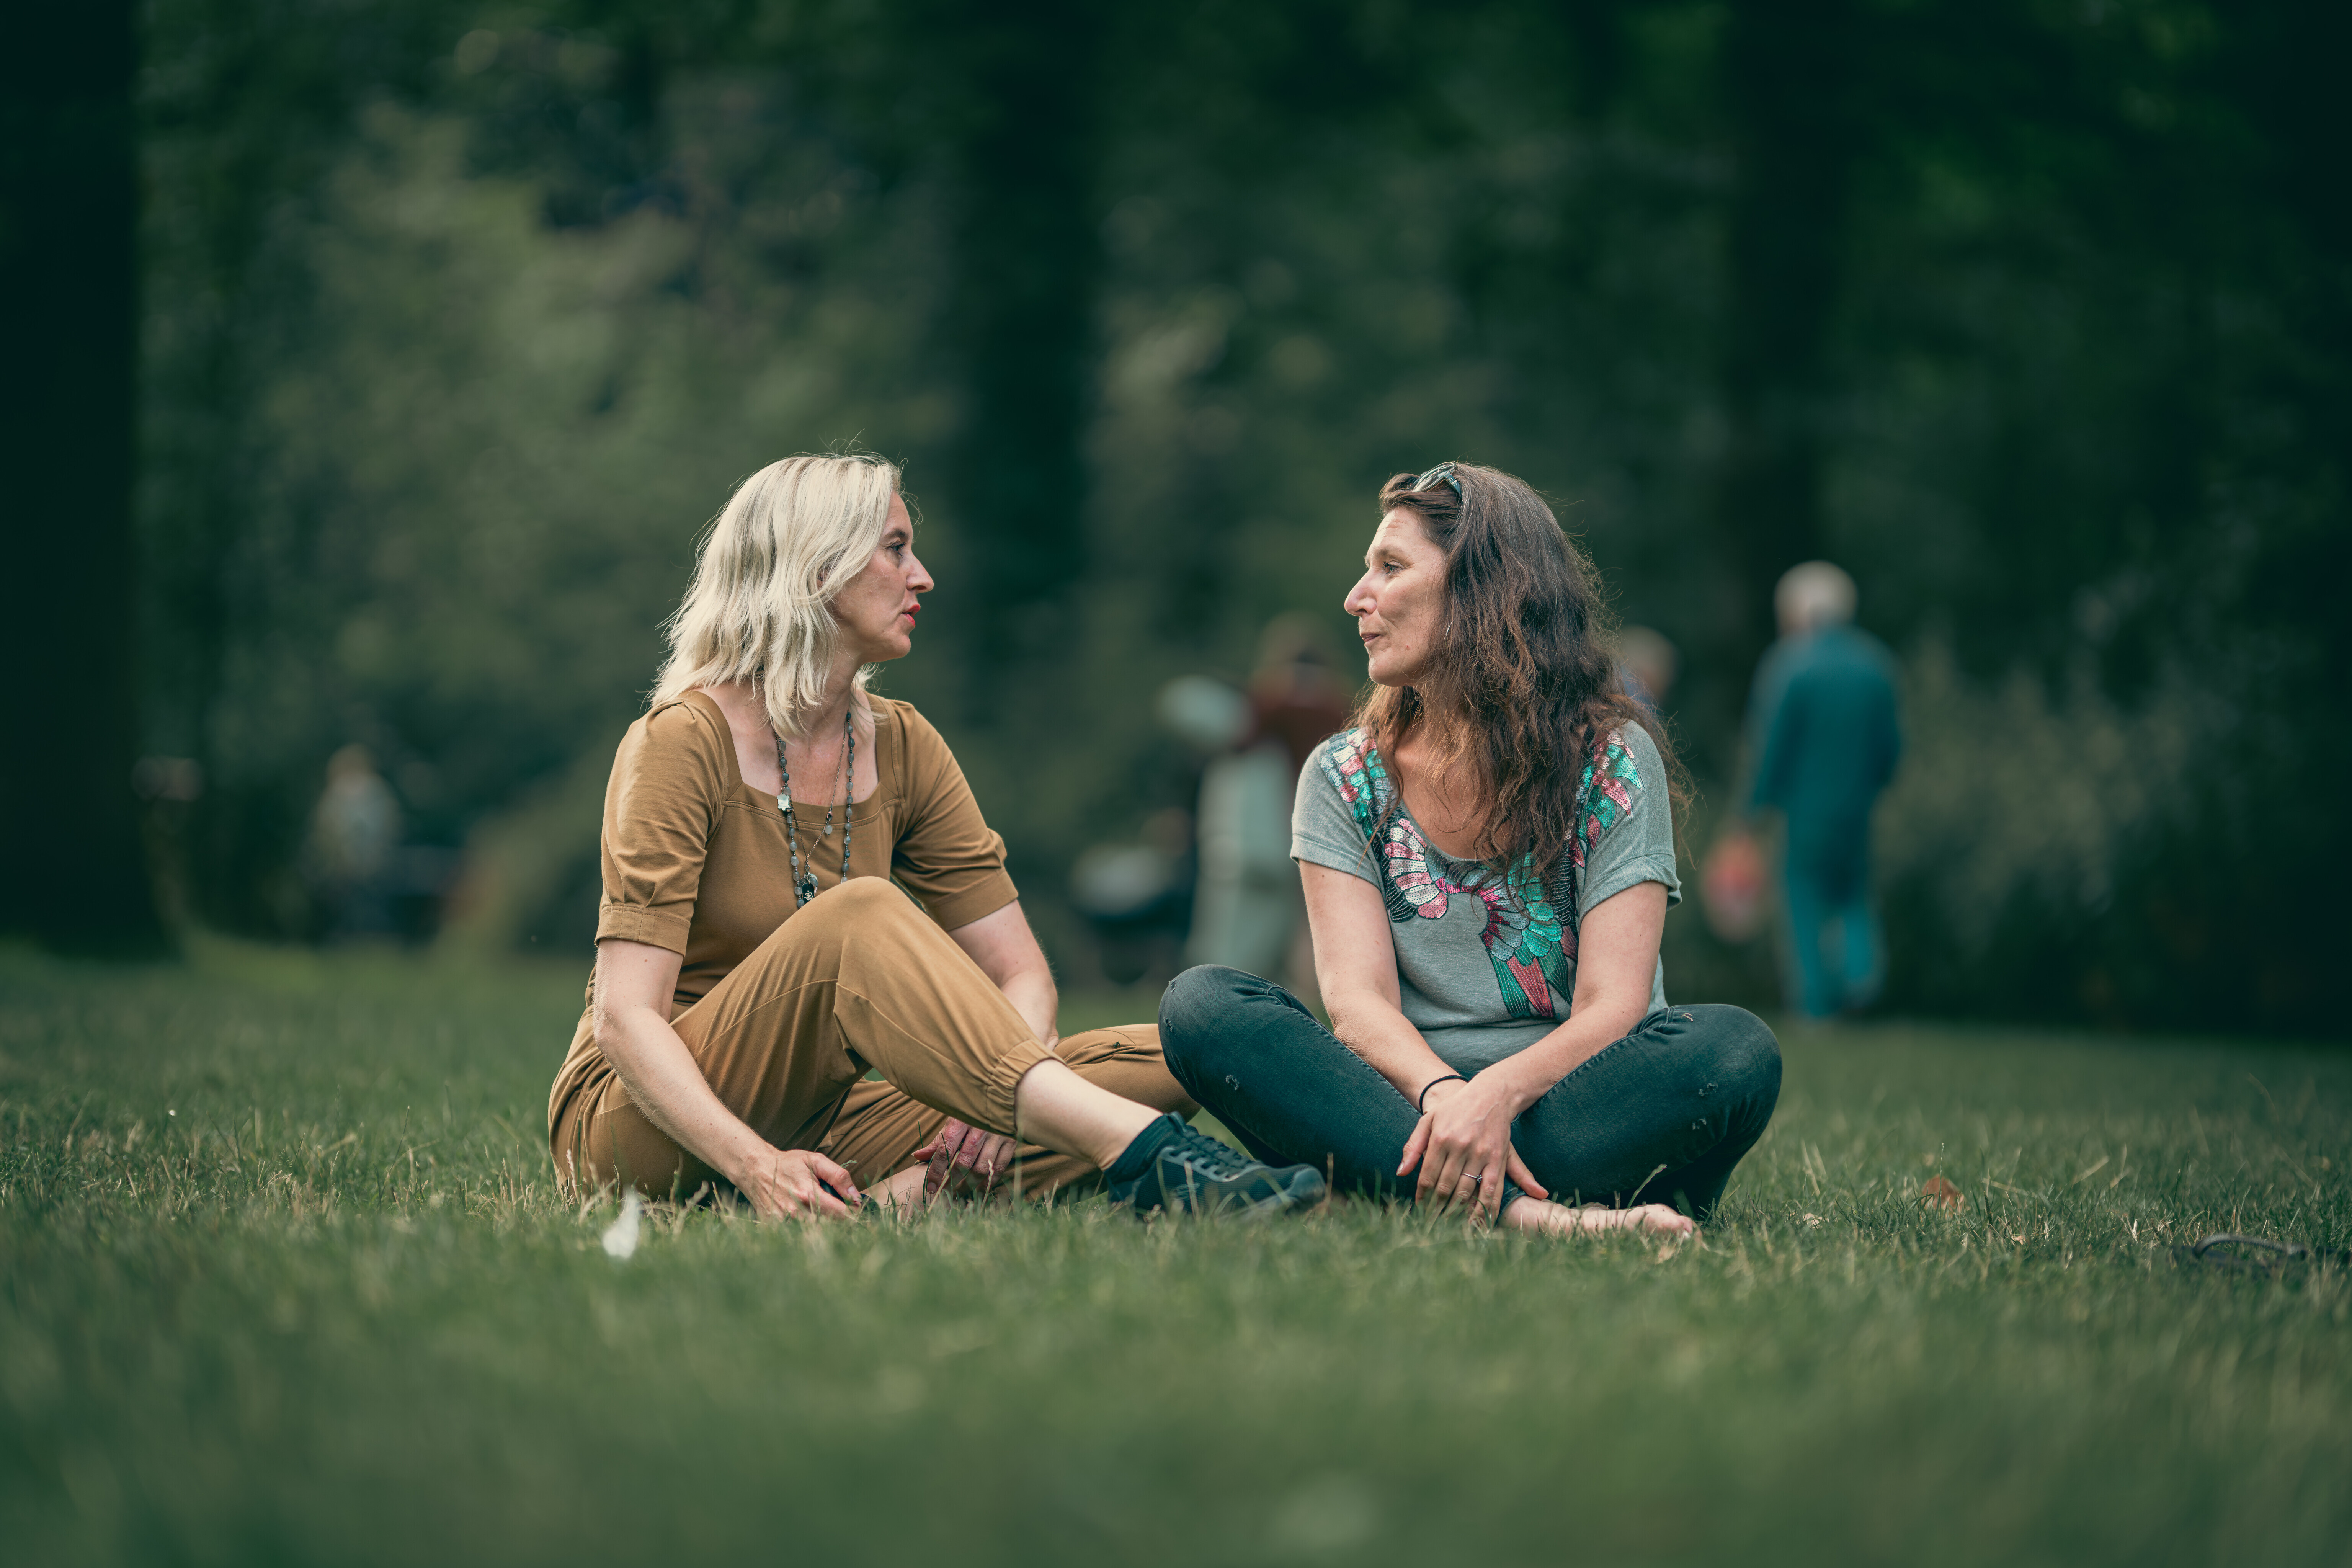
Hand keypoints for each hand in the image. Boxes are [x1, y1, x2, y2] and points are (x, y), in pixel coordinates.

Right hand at [734, 1146, 861, 1220]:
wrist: (756, 1169)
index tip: (856, 1210)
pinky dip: (806, 1228)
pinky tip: (805, 1215)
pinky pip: (798, 1234)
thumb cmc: (788, 1164)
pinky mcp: (776, 1228)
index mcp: (809, 1194)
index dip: (853, 1214)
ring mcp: (785, 1222)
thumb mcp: (816, 1161)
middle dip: (839, 1220)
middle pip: (830, 1226)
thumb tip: (857, 1197)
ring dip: (824, 1224)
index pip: (841, 1214)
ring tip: (821, 1210)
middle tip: (838, 1209)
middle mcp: (797, 1212)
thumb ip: (839, 1177)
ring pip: (816, 1232)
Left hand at [911, 1118, 1019, 1200]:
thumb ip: (939, 1140)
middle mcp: (981, 1128)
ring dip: (968, 1185)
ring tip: (959, 1192)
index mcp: (962, 1120)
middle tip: (943, 1193)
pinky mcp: (1011, 1143)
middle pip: (964, 1162)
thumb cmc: (974, 1113)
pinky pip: (998, 1169)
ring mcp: (998, 1136)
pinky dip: (988, 1182)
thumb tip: (917, 1155)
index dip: (936, 1170)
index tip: (930, 1187)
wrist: (1006, 1097)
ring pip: (981, 1169)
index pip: (946, 1149)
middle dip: (951, 1181)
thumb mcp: (955, 1121)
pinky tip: (979, 1188)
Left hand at [1398, 1075, 1547, 1224]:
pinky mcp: (1498, 1158)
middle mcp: (1460, 1147)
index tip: (1419, 1209)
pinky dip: (1485, 1208)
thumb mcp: (1428, 1120)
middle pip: (1445, 1188)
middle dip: (1437, 1209)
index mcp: (1440, 1138)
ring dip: (1457, 1213)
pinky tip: (1479, 1222)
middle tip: (1431, 1225)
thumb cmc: (1454, 1109)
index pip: (1428, 1176)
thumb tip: (1401, 1173)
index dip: (1422, 1196)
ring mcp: (1481, 1154)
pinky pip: (1492, 1189)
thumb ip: (1413, 1147)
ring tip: (1450, 1228)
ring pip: (1467, 1192)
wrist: (1490, 1094)